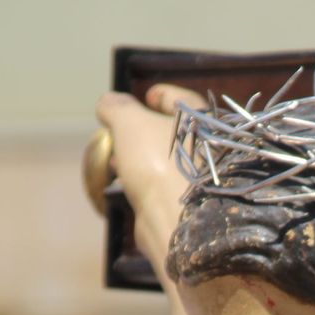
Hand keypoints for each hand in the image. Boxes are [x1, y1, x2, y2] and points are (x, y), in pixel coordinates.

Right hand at [87, 83, 211, 269]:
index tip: (147, 96)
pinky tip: (123, 181)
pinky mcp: (186, 204)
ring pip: (165, 160)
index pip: (183, 100)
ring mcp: (198, 178)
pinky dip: (142, 179)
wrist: (176, 220)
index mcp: (202, 122)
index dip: (163, 94)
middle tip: (122, 129)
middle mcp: (207, 149)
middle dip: (145, 129)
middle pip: (173, 132)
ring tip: (116, 156)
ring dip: (139, 156)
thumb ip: (117, 108)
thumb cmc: (158, 162)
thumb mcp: (130, 123)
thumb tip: (107, 101)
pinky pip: (161, 185)